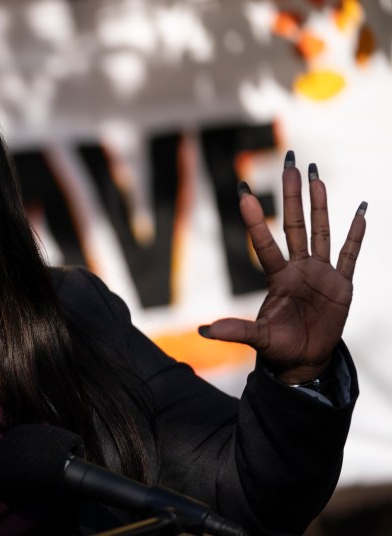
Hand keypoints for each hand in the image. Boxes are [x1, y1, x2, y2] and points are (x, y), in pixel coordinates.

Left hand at [200, 151, 366, 383]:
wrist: (304, 361)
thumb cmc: (278, 347)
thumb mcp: (258, 338)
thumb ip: (236, 331)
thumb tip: (203, 332)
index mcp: (278, 278)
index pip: (265, 244)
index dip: (256, 221)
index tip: (244, 193)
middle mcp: (298, 269)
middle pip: (295, 225)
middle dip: (292, 195)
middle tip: (289, 163)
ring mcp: (320, 274)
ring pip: (321, 232)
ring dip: (320, 205)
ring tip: (316, 176)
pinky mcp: (341, 285)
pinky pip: (349, 255)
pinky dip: (355, 235)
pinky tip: (360, 213)